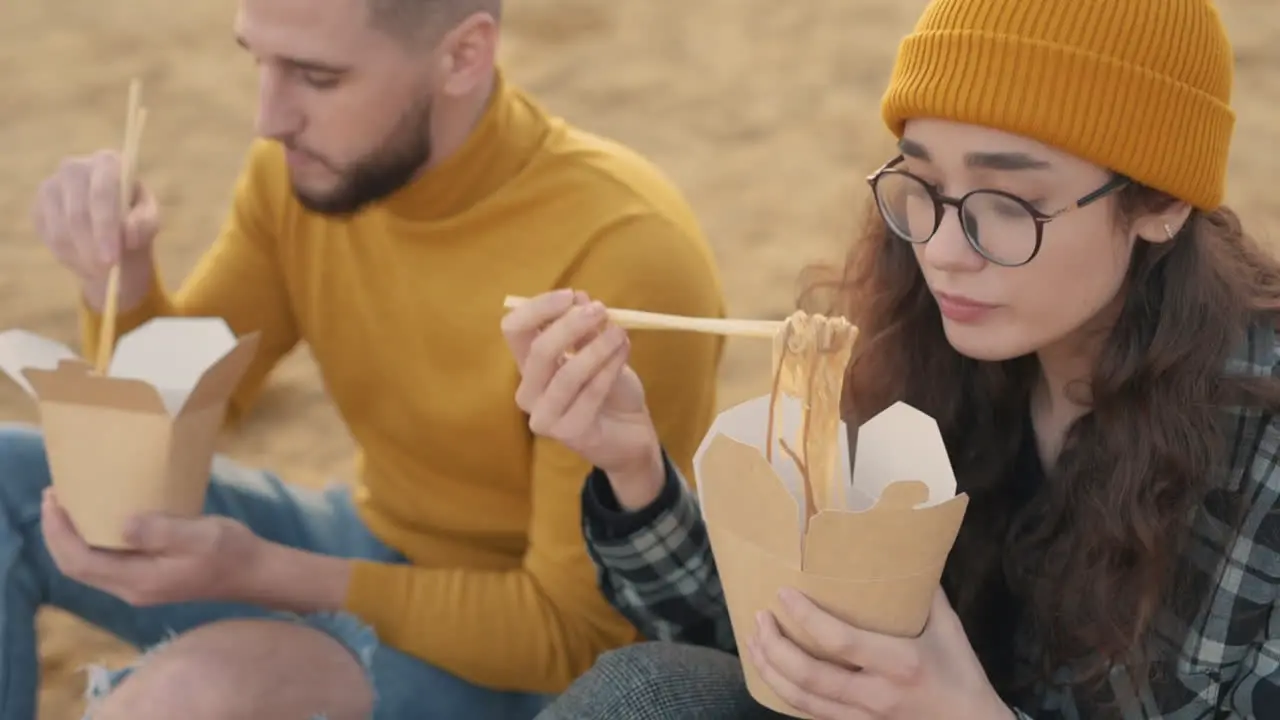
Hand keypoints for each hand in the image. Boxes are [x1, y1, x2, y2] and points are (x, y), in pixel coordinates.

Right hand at [31, 150, 160, 310]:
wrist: (111, 227)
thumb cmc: (135, 219)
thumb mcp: (149, 221)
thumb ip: (145, 224)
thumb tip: (128, 233)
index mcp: (108, 162)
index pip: (102, 193)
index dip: (106, 227)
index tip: (112, 259)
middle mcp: (75, 167)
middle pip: (77, 212)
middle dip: (91, 247)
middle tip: (105, 272)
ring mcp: (52, 185)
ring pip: (60, 228)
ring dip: (80, 256)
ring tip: (100, 271)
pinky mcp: (38, 206)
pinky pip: (48, 236)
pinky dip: (67, 256)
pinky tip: (85, 262)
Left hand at [41, 488, 263, 605]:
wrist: (256, 573)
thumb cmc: (232, 552)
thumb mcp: (199, 535)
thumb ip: (160, 531)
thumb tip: (122, 522)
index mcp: (139, 579)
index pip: (80, 561)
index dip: (58, 532)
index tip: (54, 498)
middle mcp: (131, 588)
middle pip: (76, 566)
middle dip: (58, 533)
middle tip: (55, 495)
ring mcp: (138, 586)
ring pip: (88, 565)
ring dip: (73, 536)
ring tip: (71, 503)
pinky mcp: (147, 578)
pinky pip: (106, 562)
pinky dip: (93, 539)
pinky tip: (100, 518)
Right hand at [501, 289, 664, 508]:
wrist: (631, 435)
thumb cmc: (609, 389)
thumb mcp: (599, 351)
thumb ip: (586, 329)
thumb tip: (579, 297)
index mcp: (530, 366)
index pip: (514, 330)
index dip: (538, 308)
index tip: (570, 295)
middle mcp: (529, 392)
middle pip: (539, 350)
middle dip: (571, 325)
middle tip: (601, 309)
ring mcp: (545, 417)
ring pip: (566, 373)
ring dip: (597, 347)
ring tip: (620, 333)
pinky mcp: (569, 434)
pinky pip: (590, 394)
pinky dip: (608, 369)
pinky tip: (624, 353)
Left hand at [749, 587, 1013, 719]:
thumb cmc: (962, 676)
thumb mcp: (949, 630)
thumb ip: (924, 592)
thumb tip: (905, 549)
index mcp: (899, 663)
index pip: (839, 641)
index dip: (805, 618)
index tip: (783, 594)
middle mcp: (876, 694)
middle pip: (809, 675)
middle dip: (775, 646)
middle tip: (760, 617)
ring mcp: (863, 717)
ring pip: (802, 698)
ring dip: (771, 670)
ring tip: (755, 642)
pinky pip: (811, 712)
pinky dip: (785, 693)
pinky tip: (773, 673)